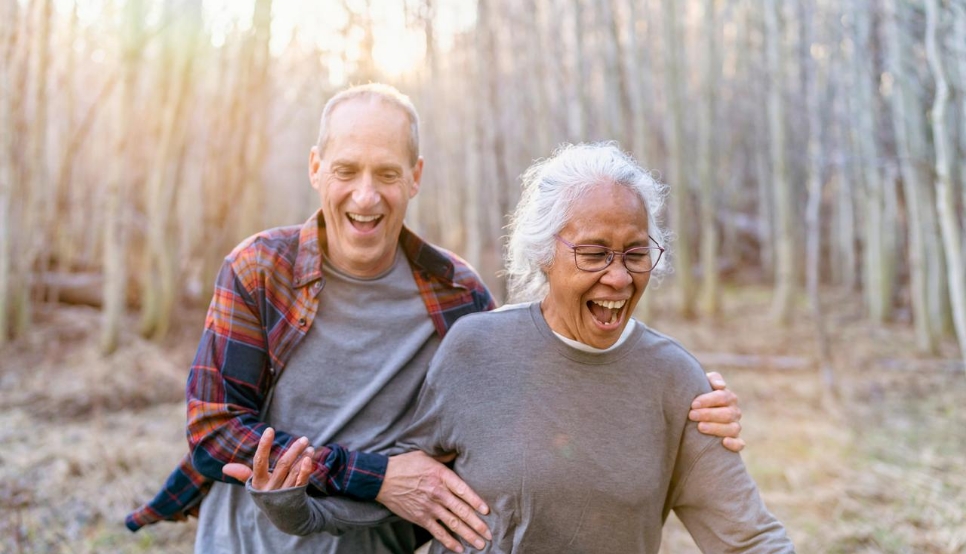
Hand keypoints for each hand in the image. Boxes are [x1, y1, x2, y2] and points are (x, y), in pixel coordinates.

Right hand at [222, 427, 314, 489]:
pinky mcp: (296, 496)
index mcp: (258, 483)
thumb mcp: (255, 485)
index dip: (264, 446)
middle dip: (294, 450)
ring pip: (294, 472)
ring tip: (309, 446)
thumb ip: (243, 474)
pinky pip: (301, 481)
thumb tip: (225, 467)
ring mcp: (284, 493)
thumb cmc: (267, 495)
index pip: (259, 462)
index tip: (270, 430)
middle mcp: (270, 488)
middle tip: (304, 439)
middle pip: (282, 465)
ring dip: (302, 457)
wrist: (283, 517)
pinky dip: (306, 470)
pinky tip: (309, 459)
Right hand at [376, 450, 491, 552]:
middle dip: (477, 524)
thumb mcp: (426, 454)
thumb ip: (444, 456)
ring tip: (480, 544)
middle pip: (461, 511)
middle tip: (489, 534)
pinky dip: (449, 541)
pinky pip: (437, 532)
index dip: (476, 501)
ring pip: (452, 524)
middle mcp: (437, 493)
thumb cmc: (405, 464)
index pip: (463, 490)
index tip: (487, 511)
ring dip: (468, 535)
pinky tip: (459, 548)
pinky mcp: (420, 518)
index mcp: (441, 475)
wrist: (383, 479)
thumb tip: (459, 452)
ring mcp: (429, 507)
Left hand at [689, 371, 744, 452]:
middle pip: (727, 413)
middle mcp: (734, 412)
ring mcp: (735, 427)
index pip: (723, 397)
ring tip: (700, 427)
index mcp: (728, 397)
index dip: (708, 400)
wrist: (694, 415)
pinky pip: (740, 444)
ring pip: (733, 429)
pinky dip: (734, 444)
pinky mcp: (735, 441)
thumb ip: (712, 379)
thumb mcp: (702, 384)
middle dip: (708, 414)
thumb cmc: (698, 398)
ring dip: (717, 428)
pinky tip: (724, 442)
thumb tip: (721, 386)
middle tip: (691, 415)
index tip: (693, 404)